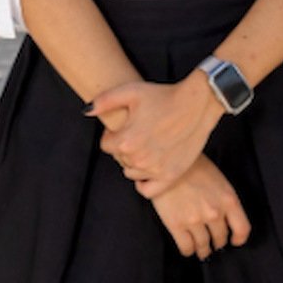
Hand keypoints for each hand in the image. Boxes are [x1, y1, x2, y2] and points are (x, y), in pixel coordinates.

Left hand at [87, 73, 222, 187]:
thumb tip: (86, 112)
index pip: (106, 146)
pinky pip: (148, 191)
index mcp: (126, 141)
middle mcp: (139, 159)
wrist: (197, 103)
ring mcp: (155, 170)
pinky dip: (144, 183)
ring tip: (147, 146)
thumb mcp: (131, 91)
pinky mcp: (170, 176)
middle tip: (139, 134)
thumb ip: (104, 101)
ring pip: (131, 173)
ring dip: (134, 162)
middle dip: (124, 148)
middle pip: (119, 159)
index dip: (113, 135)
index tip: (125, 127)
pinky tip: (149, 169)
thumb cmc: (164, 96)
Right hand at [149, 156, 250, 259]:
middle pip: (220, 239)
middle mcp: (214, 213)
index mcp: (228, 200)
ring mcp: (195, 220)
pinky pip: (186, 247)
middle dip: (217, 242)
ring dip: (203, 250)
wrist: (167, 159)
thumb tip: (225, 220)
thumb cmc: (193, 165)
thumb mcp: (218, 180)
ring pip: (203, 246)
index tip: (234, 241)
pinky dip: (188, 251)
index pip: (242, 229)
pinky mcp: (176, 224)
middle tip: (213, 242)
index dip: (238, 239)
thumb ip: (224, 201)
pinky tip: (188, 248)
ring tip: (200, 249)